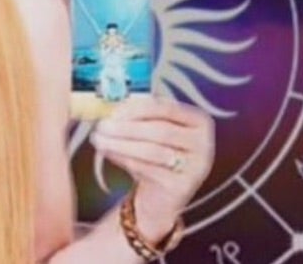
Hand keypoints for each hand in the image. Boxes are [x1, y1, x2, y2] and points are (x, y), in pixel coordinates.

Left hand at [90, 95, 214, 239]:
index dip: (137, 108)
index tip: (113, 110)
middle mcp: (203, 143)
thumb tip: (110, 107)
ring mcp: (196, 167)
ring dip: (121, 144)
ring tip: (99, 140)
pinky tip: (109, 153)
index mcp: (198, 121)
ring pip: (153, 151)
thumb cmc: (155, 155)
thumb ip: (139, 116)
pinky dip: (124, 159)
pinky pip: (148, 169)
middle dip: (126, 127)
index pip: (167, 108)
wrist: (161, 195)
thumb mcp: (153, 131)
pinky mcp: (182, 187)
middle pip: (160, 130)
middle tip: (101, 126)